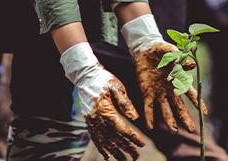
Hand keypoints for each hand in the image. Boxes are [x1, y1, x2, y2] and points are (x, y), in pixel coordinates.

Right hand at [61, 43, 144, 159]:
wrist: (85, 75)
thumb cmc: (103, 78)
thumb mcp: (117, 86)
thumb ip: (126, 103)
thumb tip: (135, 118)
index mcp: (105, 110)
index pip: (121, 128)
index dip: (132, 137)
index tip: (141, 144)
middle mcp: (96, 118)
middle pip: (113, 138)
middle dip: (125, 148)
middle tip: (136, 156)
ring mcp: (91, 121)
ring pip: (103, 140)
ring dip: (114, 151)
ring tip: (124, 159)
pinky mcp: (89, 120)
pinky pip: (94, 137)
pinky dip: (101, 147)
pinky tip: (107, 154)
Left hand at [121, 15, 205, 133]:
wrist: (145, 49)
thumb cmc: (161, 49)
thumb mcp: (170, 51)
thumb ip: (179, 58)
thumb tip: (191, 65)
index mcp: (178, 79)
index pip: (190, 93)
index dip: (197, 103)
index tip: (204, 114)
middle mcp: (170, 89)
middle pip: (179, 106)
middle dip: (185, 118)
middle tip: (191, 130)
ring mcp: (158, 92)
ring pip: (165, 109)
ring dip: (169, 120)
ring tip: (174, 132)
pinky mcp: (146, 92)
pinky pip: (148, 106)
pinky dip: (149, 116)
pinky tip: (150, 127)